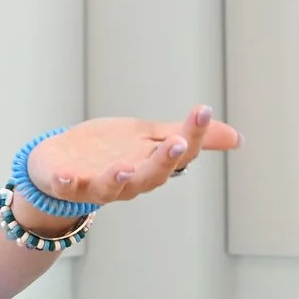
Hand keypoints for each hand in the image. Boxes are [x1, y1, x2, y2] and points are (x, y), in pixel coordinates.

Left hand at [25, 106, 242, 206]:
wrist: (60, 165)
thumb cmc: (109, 151)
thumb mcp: (148, 137)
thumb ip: (186, 136)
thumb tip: (238, 138)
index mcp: (150, 165)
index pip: (179, 153)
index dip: (193, 135)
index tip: (203, 111)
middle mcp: (128, 180)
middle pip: (151, 175)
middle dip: (164, 161)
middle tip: (177, 143)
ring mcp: (95, 184)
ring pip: (112, 187)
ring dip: (119, 178)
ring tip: (125, 166)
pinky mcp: (64, 182)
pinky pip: (66, 186)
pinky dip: (67, 181)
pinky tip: (68, 175)